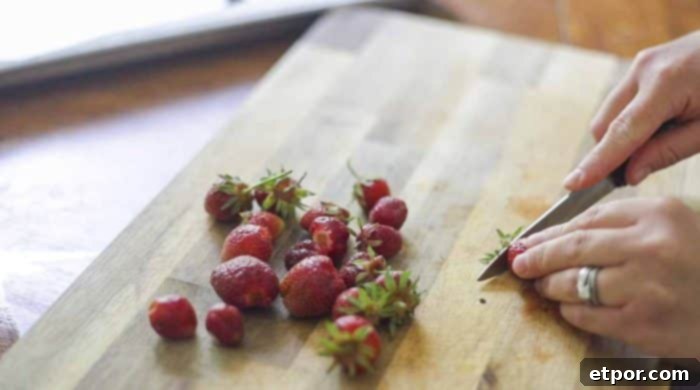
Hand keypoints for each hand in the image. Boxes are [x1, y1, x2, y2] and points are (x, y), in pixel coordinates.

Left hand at [511, 197, 699, 357]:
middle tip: (519, 263)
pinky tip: (569, 308)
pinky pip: (587, 314)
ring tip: (541, 285)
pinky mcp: (643, 324)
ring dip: (550, 285)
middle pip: (575, 248)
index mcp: (659, 215)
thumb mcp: (673, 228)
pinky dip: (570, 311)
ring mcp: (647, 287)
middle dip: (538, 256)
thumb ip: (624, 224)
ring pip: (575, 283)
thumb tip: (557, 234)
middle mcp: (652, 247)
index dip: (551, 232)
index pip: (588, 219)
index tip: (529, 240)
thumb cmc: (699, 265)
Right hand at [565, 32, 699, 190]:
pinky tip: (657, 126)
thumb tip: (629, 175)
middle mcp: (643, 69)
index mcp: (666, 83)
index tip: (572, 184)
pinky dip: (628, 122)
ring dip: (621, 138)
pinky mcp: (641, 65)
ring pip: (609, 115)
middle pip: (605, 125)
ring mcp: (640, 64)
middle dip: (611, 153)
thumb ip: (669, 151)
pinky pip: (620, 102)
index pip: (621, 133)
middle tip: (634, 174)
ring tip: (657, 143)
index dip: (597, 162)